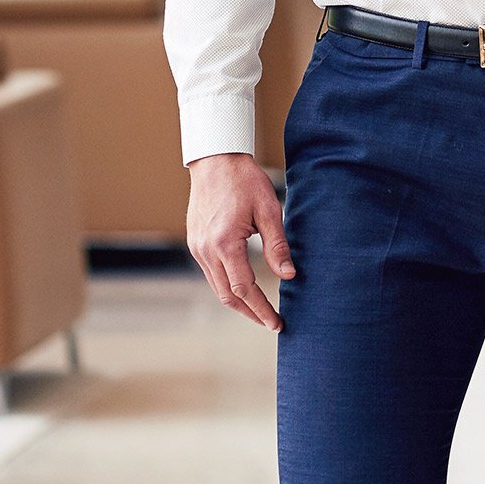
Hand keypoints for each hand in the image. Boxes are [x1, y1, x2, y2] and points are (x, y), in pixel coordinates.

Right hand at [187, 152, 293, 330]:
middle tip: (271, 323)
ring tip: (260, 311)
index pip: (244, 289)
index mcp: (225, 243)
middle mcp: (206, 250)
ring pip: (217, 287)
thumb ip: (277, 246)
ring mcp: (197, 247)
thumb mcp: (269, 210)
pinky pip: (211, 274)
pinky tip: (242, 289)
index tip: (277, 322)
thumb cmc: (245, 181)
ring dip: (238, 303)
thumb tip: (289, 275)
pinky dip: (227, 286)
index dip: (261, 309)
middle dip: (250, 313)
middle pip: (228, 296)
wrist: (216, 160)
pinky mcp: (195, 242)